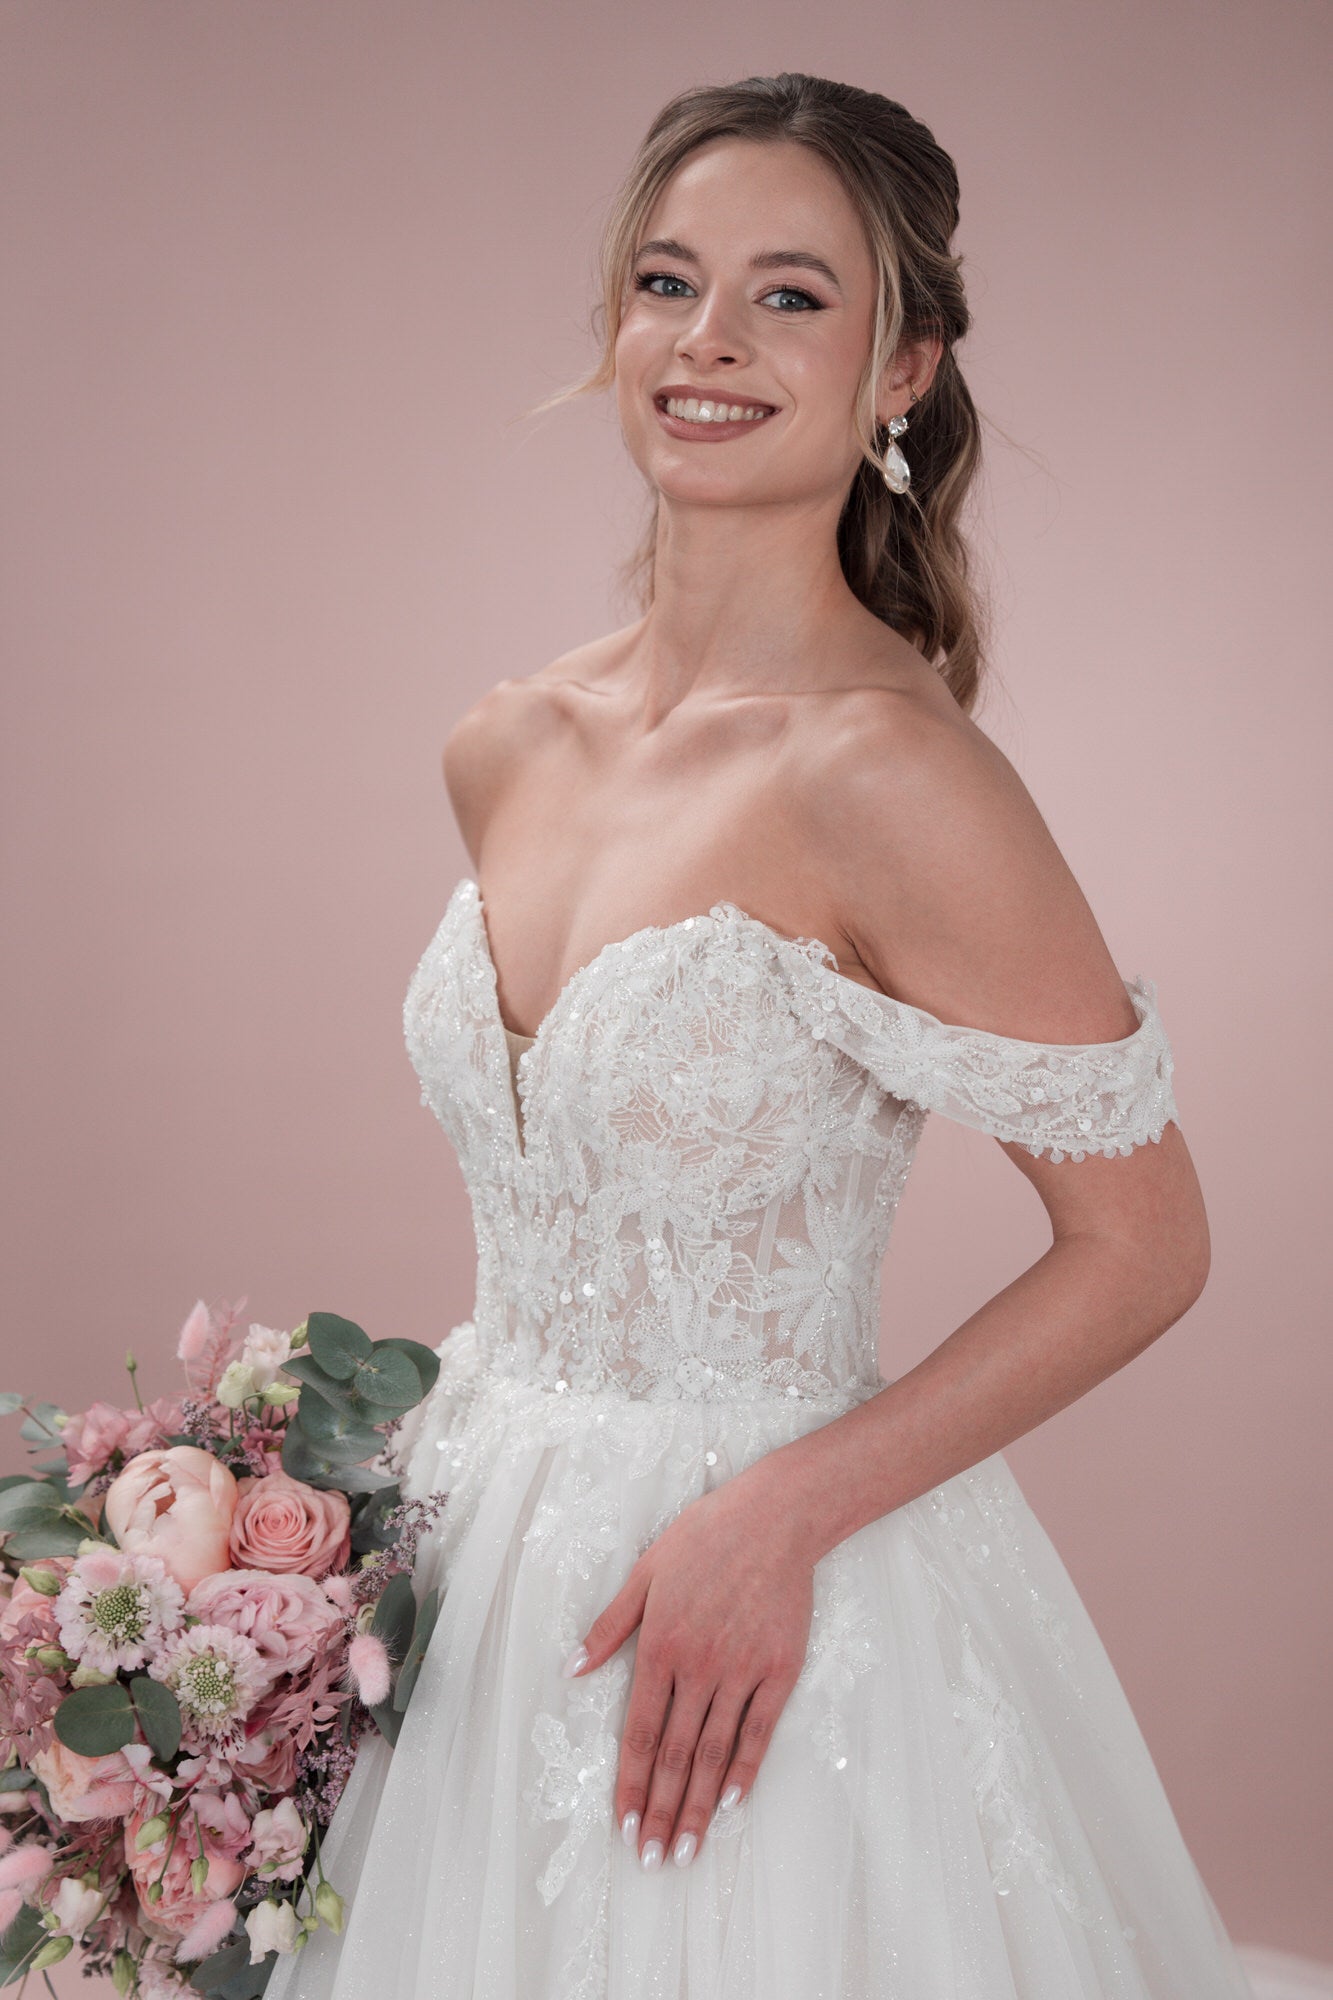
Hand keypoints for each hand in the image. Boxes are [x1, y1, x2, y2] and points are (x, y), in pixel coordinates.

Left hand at [561, 1461, 815, 1870]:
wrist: (775, 1517)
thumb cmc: (705, 1536)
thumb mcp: (644, 1571)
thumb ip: (609, 1626)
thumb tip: (572, 1668)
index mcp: (659, 1646)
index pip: (638, 1732)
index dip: (629, 1785)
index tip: (623, 1825)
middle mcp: (698, 1667)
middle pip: (674, 1755)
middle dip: (659, 1812)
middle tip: (651, 1859)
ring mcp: (741, 1671)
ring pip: (713, 1753)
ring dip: (697, 1806)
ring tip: (686, 1849)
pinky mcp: (778, 1670)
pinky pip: (758, 1731)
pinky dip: (744, 1770)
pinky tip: (730, 1804)